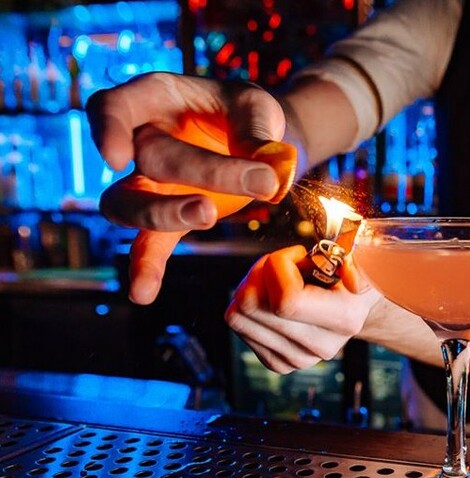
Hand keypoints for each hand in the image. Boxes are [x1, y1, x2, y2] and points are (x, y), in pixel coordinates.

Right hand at [86, 73, 293, 303]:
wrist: (257, 140)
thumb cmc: (247, 114)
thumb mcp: (258, 108)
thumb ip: (257, 133)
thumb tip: (267, 171)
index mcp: (154, 98)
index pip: (111, 108)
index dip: (106, 131)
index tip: (118, 157)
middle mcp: (140, 139)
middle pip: (148, 159)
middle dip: (204, 171)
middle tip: (260, 181)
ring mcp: (148, 182)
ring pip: (128, 205)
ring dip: (163, 216)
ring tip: (205, 217)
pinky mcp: (167, 217)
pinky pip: (149, 243)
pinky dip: (147, 267)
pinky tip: (143, 292)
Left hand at [226, 246, 380, 373]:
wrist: (355, 307)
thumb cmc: (350, 277)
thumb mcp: (361, 259)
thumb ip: (358, 262)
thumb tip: (348, 274)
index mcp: (344, 318)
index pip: (286, 300)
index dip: (280, 265)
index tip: (298, 254)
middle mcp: (322, 345)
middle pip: (252, 304)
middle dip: (261, 271)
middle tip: (283, 263)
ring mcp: (298, 359)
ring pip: (238, 315)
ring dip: (252, 286)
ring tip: (278, 279)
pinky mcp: (279, 363)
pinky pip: (239, 324)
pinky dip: (249, 303)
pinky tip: (272, 298)